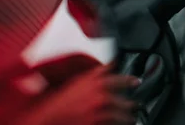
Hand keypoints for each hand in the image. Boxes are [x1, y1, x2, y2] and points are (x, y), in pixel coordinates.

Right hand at [17, 63, 140, 124]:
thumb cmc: (60, 100)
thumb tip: (109, 66)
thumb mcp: (78, 81)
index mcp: (95, 82)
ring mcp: (99, 112)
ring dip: (128, 117)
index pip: (118, 78)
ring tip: (132, 118)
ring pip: (120, 115)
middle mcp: (99, 96)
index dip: (129, 80)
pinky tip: (121, 124)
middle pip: (122, 99)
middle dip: (131, 104)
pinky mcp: (96, 124)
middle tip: (136, 105)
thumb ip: (95, 74)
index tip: (136, 81)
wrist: (48, 117)